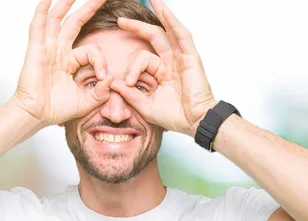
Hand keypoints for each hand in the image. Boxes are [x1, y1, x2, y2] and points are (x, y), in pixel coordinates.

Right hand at [12, 0, 112, 126]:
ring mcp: (47, 48)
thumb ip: (101, 92)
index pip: (92, 51)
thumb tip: (110, 79)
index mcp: (70, 61)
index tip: (104, 77)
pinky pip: (39, 26)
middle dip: (88, 8)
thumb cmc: (57, 109)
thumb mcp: (87, 101)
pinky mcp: (36, 50)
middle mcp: (58, 50)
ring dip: (66, 3)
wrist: (37, 115)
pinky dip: (42, 11)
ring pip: (57, 18)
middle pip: (75, 22)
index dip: (101, 62)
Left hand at [110, 0, 216, 135]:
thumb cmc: (174, 116)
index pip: (143, 58)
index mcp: (162, 73)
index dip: (132, 66)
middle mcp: (172, 62)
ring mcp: (181, 57)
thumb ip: (129, 95)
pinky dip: (172, 20)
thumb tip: (113, 83)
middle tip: (119, 21)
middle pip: (153, 37)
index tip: (128, 81)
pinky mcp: (190, 56)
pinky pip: (181, 34)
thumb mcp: (145, 106)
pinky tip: (163, 8)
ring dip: (159, 13)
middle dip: (136, 27)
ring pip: (168, 30)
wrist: (194, 122)